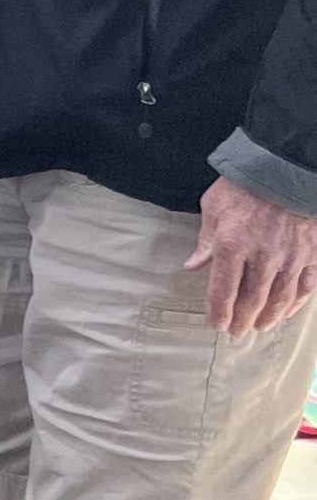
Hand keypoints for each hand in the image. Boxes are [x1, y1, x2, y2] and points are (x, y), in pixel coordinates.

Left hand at [189, 175, 316, 337]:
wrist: (285, 167)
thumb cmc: (244, 185)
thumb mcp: (214, 208)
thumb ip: (206, 241)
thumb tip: (194, 267)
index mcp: (232, 245)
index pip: (223, 290)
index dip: (218, 312)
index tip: (216, 324)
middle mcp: (263, 256)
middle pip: (251, 300)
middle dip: (241, 320)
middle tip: (236, 331)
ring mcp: (291, 257)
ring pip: (280, 298)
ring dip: (268, 317)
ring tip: (260, 326)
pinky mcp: (312, 254)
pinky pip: (307, 287)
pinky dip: (297, 303)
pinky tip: (288, 312)